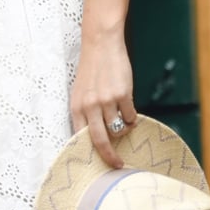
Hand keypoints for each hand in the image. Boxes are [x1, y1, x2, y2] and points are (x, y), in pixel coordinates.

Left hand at [70, 32, 135, 167]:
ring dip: (124, 130)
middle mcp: (89, 106)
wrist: (101, 44)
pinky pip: (130, 117)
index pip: (80, 138)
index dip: (90, 154)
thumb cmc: (92, 69)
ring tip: (125, 121)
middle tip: (117, 164)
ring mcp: (106, 100)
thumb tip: (94, 138)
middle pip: (100, 141)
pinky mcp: (123, 94)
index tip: (99, 164)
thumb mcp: (81, 92)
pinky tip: (129, 109)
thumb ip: (85, 113)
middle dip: (109, 157)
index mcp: (76, 106)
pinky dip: (132, 118)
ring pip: (118, 129)